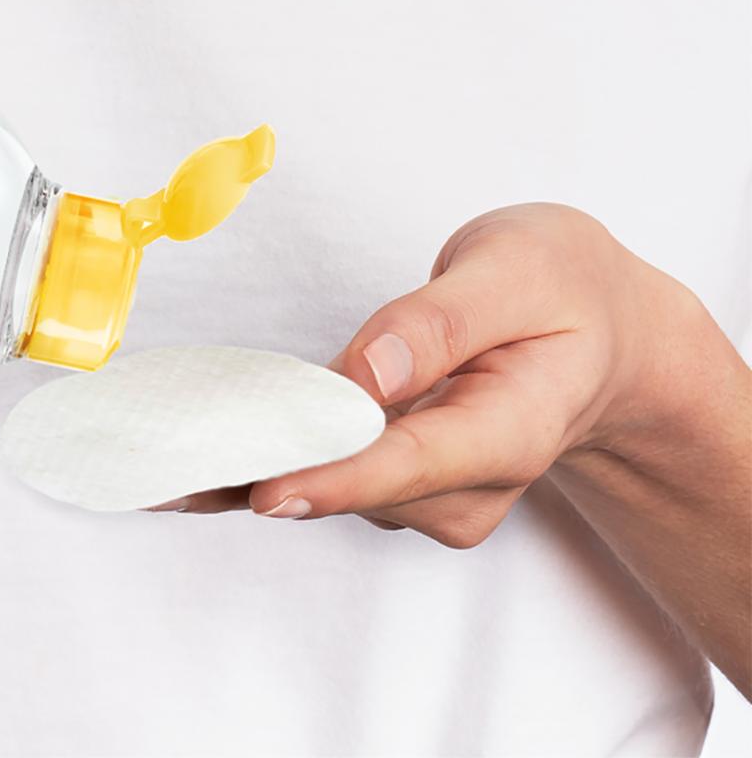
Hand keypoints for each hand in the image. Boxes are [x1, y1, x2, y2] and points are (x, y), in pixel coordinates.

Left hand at [176, 203, 718, 543]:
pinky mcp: (406, 481)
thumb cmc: (561, 293)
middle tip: (161, 474)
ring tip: (167, 460)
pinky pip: (330, 478)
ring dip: (255, 475)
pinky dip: (269, 466)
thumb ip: (444, 321)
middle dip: (264, 477)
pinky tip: (204, 462)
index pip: (415, 463)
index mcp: (513, 428)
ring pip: (335, 490)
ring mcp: (437, 489)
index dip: (336, 479)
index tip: (266, 491)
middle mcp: (472, 479)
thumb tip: (369, 371)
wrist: (600, 334)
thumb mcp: (515, 271)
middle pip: (358, 487)